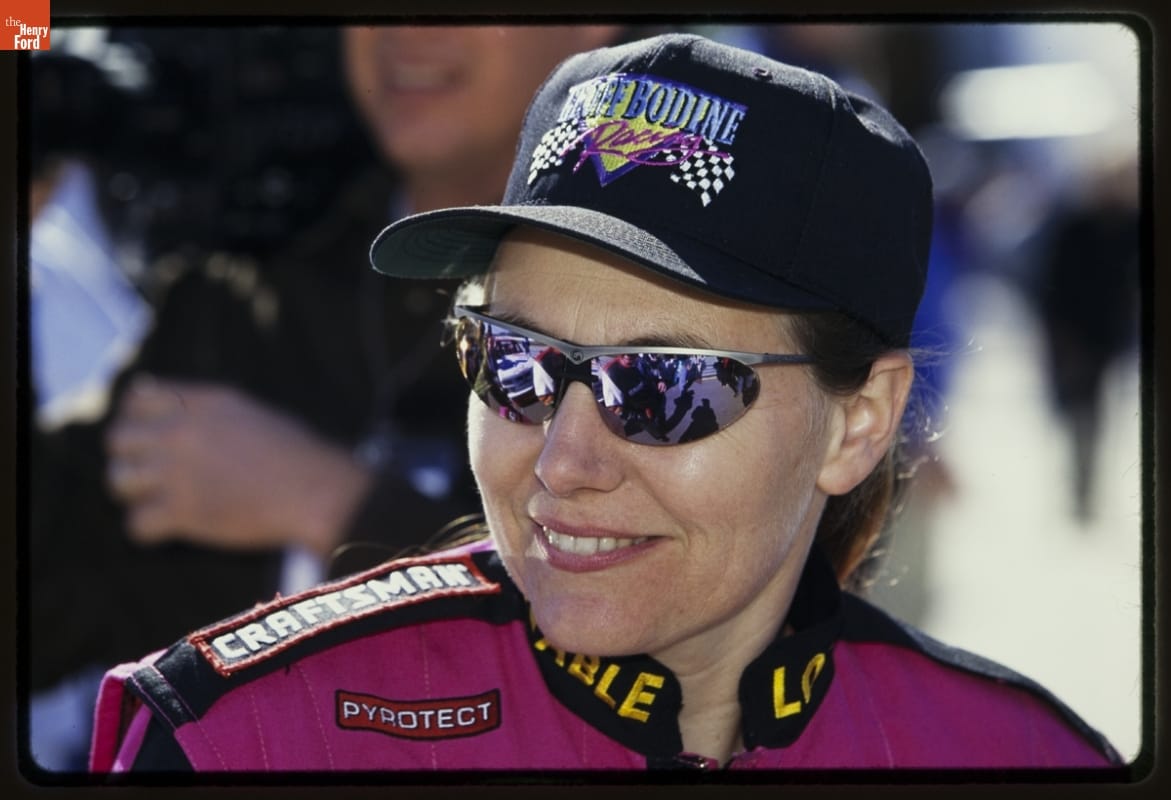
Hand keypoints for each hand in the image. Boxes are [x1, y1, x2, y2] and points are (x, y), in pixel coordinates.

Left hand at [105, 375, 372, 555]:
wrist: (315, 491)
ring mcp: (178, 473)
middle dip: (130, 457)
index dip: (135, 418)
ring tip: (160, 501)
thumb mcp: (249, 410)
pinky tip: (171, 527)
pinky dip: (149, 530)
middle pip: (118, 439)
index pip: (137, 399)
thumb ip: (200, 405)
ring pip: (118, 481)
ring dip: (136, 493)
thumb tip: (151, 392)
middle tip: (151, 473)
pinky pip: (136, 524)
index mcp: (201, 403)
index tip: (149, 436)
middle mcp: (181, 433)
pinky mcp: (183, 513)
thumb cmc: (295, 453)